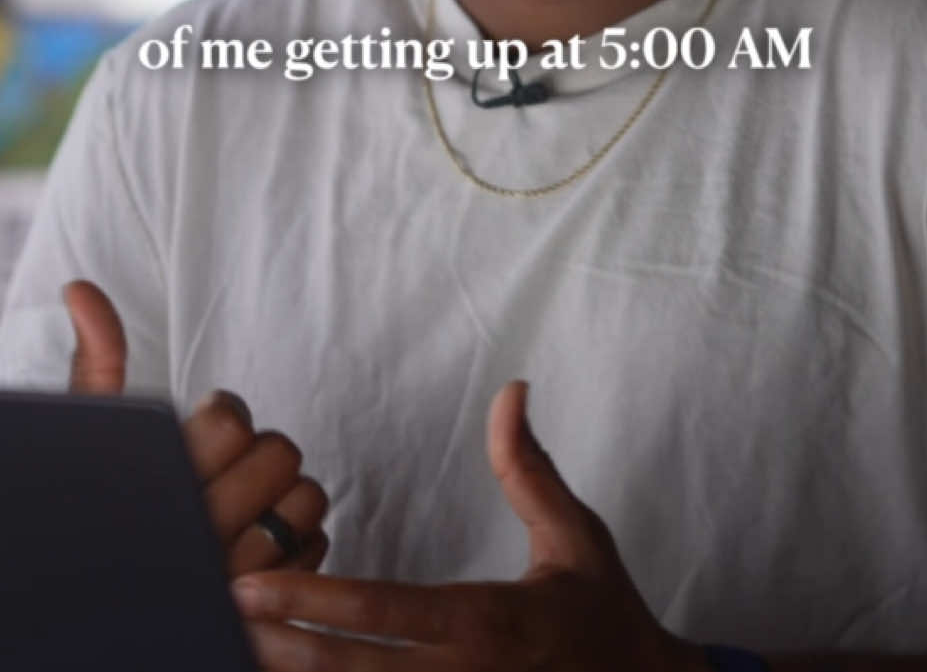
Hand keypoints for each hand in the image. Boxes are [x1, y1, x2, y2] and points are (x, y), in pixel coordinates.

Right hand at [63, 278, 330, 576]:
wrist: (115, 612)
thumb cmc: (111, 507)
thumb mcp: (99, 436)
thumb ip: (98, 361)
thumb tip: (79, 288)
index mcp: (161, 484)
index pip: (231, 420)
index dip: (223, 418)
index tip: (199, 438)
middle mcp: (199, 536)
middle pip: (279, 454)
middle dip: (257, 456)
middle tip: (225, 474)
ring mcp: (237, 579)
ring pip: (309, 498)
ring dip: (285, 497)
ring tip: (246, 508)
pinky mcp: (269, 605)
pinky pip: (318, 543)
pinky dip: (300, 542)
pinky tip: (262, 546)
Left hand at [234, 380, 706, 670]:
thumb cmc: (604, 613)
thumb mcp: (574, 534)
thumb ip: (529, 466)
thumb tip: (511, 389)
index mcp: (487, 621)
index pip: (384, 613)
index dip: (313, 601)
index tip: (253, 586)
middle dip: (279, 650)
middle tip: (215, 619)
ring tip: (233, 659)